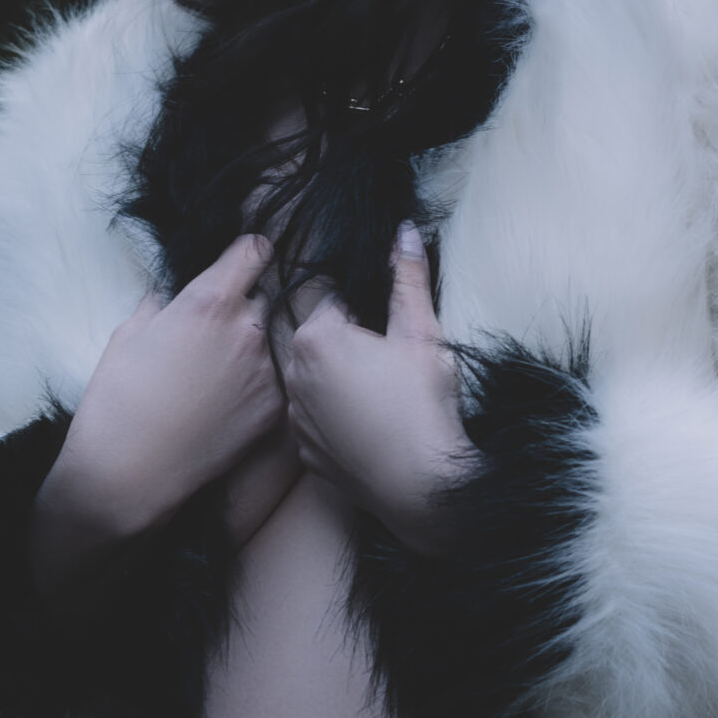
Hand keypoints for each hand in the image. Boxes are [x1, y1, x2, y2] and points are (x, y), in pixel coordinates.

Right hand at [34, 234, 284, 586]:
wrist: (129, 472)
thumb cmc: (117, 400)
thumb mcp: (128, 335)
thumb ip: (161, 304)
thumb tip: (172, 297)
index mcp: (210, 301)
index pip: (254, 250)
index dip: (245, 253)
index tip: (238, 263)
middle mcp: (248, 329)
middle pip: (261, 298)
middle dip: (242, 308)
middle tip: (211, 334)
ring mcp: (267, 370)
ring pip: (269, 340)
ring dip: (250, 348)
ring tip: (214, 377)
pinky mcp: (273, 409)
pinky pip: (274, 380)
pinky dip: (257, 385)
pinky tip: (225, 404)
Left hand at [282, 224, 473, 551]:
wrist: (422, 486)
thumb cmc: (423, 406)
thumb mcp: (423, 334)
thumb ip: (408, 278)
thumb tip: (404, 231)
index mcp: (317, 337)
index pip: (331, 297)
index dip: (363, 306)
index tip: (387, 325)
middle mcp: (294, 374)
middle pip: (316, 336)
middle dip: (346, 339)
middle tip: (388, 359)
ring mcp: (296, 417)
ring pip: (313, 378)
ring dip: (337, 377)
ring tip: (380, 392)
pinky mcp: (305, 452)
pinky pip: (315, 419)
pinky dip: (335, 416)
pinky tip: (368, 423)